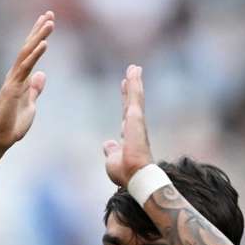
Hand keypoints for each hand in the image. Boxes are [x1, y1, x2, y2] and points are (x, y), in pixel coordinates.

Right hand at [0, 11, 53, 152]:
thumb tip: (42, 74)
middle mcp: (15, 75)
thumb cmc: (12, 124)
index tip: (47, 21)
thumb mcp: (30, 104)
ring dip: (39, 37)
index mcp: (20, 78)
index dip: (39, 36)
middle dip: (38, 30)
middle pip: (28, 47)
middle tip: (49, 13)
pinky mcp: (12, 88)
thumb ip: (35, 89)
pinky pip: (25, 68)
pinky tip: (44, 43)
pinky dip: (35, 54)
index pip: (30, 52)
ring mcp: (13, 80)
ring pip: (27, 53)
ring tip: (49, 22)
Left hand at [103, 64, 153, 186]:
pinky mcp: (136, 118)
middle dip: (132, 87)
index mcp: (130, 136)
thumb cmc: (126, 173)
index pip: (126, 114)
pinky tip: (133, 74)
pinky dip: (134, 84)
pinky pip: (134, 97)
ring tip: (134, 67)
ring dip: (135, 82)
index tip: (124, 86)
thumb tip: (107, 144)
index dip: (125, 100)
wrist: (136, 177)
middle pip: (132, 102)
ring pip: (135, 97)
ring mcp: (137, 122)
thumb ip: (111, 150)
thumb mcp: (113, 160)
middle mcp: (135, 127)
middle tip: (133, 71)